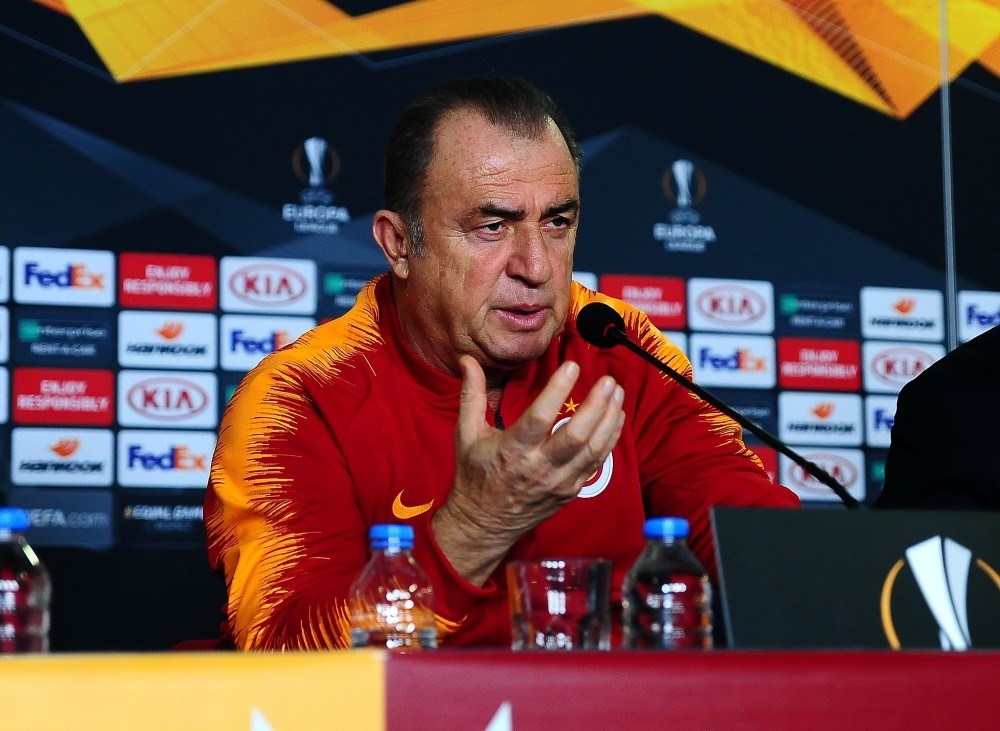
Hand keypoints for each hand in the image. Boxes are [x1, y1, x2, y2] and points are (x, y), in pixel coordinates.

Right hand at [432, 355, 624, 584]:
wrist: (484, 524)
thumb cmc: (474, 475)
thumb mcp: (467, 434)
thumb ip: (471, 394)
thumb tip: (466, 359)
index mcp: (512, 450)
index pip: (539, 417)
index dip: (558, 390)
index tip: (573, 366)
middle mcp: (538, 467)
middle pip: (576, 436)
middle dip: (596, 406)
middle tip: (608, 381)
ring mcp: (558, 481)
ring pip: (592, 449)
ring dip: (608, 419)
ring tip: (617, 393)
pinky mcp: (570, 490)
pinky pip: (596, 463)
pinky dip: (609, 439)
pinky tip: (616, 417)